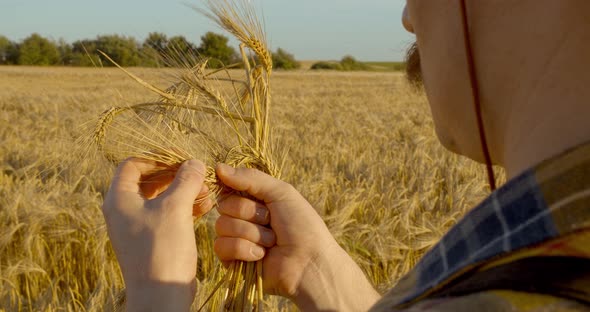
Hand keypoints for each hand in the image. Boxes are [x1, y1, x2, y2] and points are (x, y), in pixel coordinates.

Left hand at [102, 158, 212, 310]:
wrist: (161, 295)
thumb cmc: (163, 248)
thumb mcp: (176, 208)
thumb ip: (186, 180)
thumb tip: (195, 162)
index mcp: (119, 199)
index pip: (132, 165)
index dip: (156, 158)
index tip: (181, 160)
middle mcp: (124, 211)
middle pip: (149, 180)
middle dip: (176, 175)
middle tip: (198, 175)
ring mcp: (138, 227)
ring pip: (161, 199)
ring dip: (184, 192)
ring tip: (206, 191)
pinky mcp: (152, 240)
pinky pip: (168, 215)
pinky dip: (185, 208)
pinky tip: (205, 207)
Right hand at [214, 164, 379, 310]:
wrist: (309, 262)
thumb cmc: (301, 225)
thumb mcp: (280, 192)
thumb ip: (250, 178)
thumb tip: (217, 167)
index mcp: (253, 200)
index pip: (228, 187)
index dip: (233, 188)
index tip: (250, 193)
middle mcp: (242, 219)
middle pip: (224, 205)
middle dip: (250, 213)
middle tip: (271, 221)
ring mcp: (236, 240)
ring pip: (222, 226)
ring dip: (251, 233)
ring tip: (272, 241)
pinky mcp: (232, 262)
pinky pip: (222, 247)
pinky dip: (245, 249)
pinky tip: (262, 255)